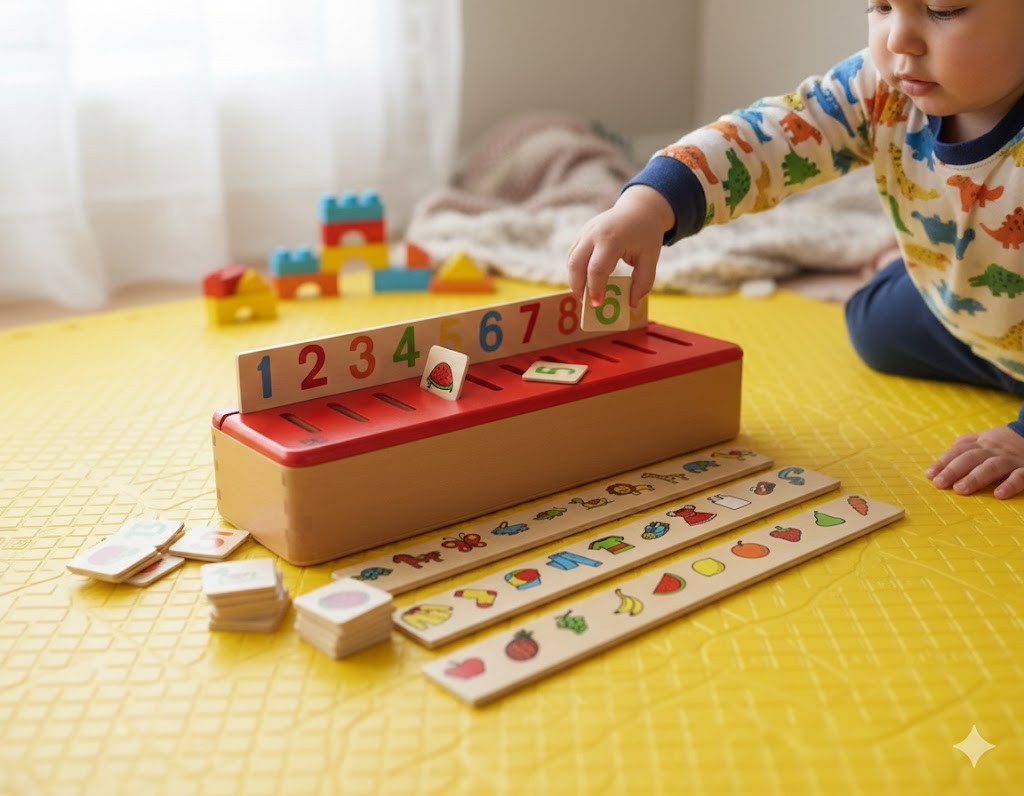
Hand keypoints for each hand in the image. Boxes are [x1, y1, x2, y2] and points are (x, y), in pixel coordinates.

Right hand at [566, 185, 673, 308]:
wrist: (639, 209)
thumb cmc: (646, 235)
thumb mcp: (651, 258)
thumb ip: (643, 282)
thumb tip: (631, 304)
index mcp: (612, 239)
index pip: (596, 269)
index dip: (595, 289)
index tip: (597, 305)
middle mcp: (593, 234)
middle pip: (575, 265)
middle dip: (578, 288)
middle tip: (587, 304)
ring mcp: (585, 232)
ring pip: (570, 261)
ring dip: (575, 281)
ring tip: (586, 295)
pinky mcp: (581, 234)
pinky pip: (572, 255)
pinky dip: (576, 271)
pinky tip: (585, 282)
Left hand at [926, 425, 1023, 498]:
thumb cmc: (1007, 441)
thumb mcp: (988, 438)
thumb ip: (969, 442)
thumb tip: (952, 446)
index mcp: (981, 444)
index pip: (958, 452)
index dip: (943, 462)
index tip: (929, 475)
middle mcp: (993, 451)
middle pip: (970, 458)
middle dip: (953, 470)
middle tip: (939, 483)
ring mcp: (1010, 460)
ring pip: (991, 467)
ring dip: (975, 477)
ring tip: (960, 489)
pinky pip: (1019, 476)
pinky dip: (1010, 484)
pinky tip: (999, 494)